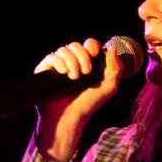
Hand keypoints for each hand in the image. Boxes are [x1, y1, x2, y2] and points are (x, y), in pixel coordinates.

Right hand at [34, 36, 133, 161]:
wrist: (69, 117)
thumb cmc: (88, 104)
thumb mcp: (109, 87)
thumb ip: (115, 67)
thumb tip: (113, 47)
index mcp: (87, 63)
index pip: (89, 44)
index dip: (92, 46)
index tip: (95, 55)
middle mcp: (72, 62)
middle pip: (76, 45)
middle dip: (83, 56)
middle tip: (86, 72)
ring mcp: (58, 66)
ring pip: (63, 49)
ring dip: (72, 62)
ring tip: (75, 78)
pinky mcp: (45, 70)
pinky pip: (51, 57)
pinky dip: (59, 63)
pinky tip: (64, 74)